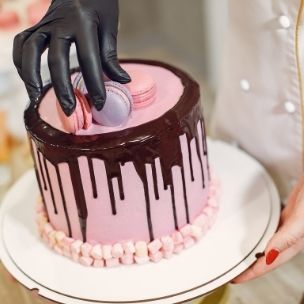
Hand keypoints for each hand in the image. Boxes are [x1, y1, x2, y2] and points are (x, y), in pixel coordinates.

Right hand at [13, 0, 130, 115]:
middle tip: (69, 110)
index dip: (95, 85)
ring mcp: (44, 23)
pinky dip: (21, 62)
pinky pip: (21, 43)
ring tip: (36, 98)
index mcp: (84, 22)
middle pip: (56, 59)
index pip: (89, 59)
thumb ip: (110, 54)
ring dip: (31, 76)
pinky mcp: (36, 25)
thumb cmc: (98, 4)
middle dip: (62, 88)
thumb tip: (122, 82)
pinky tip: (28, 80)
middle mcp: (60, 22)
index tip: (100, 104)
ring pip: (31, 50)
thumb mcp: (109, 25)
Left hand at [233, 176, 303, 282]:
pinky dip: (258, 236)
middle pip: (266, 258)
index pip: (268, 264)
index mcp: (292, 244)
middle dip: (250, 267)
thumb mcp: (300, 219)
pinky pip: (268, 231)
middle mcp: (288, 238)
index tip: (236, 279)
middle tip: (233, 271)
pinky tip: (253, 234)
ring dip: (253, 252)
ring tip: (240, 257)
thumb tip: (268, 255)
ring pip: (266, 245)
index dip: (251, 273)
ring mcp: (286, 227)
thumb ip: (287, 237)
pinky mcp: (284, 216)